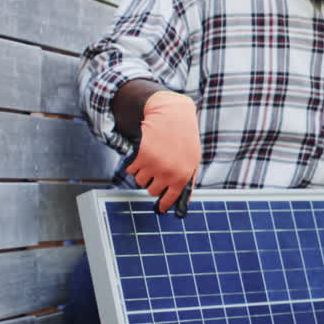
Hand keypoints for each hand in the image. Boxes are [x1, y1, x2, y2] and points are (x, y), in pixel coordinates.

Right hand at [125, 91, 199, 212]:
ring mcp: (153, 165)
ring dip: (142, 172)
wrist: (172, 114)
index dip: (163, 204)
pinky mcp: (140, 156)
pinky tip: (143, 153)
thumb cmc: (185, 137)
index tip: (160, 208)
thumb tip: (184, 201)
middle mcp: (168, 173)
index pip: (170, 199)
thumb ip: (188, 181)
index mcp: (183, 176)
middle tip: (155, 172)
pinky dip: (134, 163)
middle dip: (152, 183)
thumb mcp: (193, 160)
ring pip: (139, 180)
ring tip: (151, 158)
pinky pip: (131, 169)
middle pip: (151, 191)